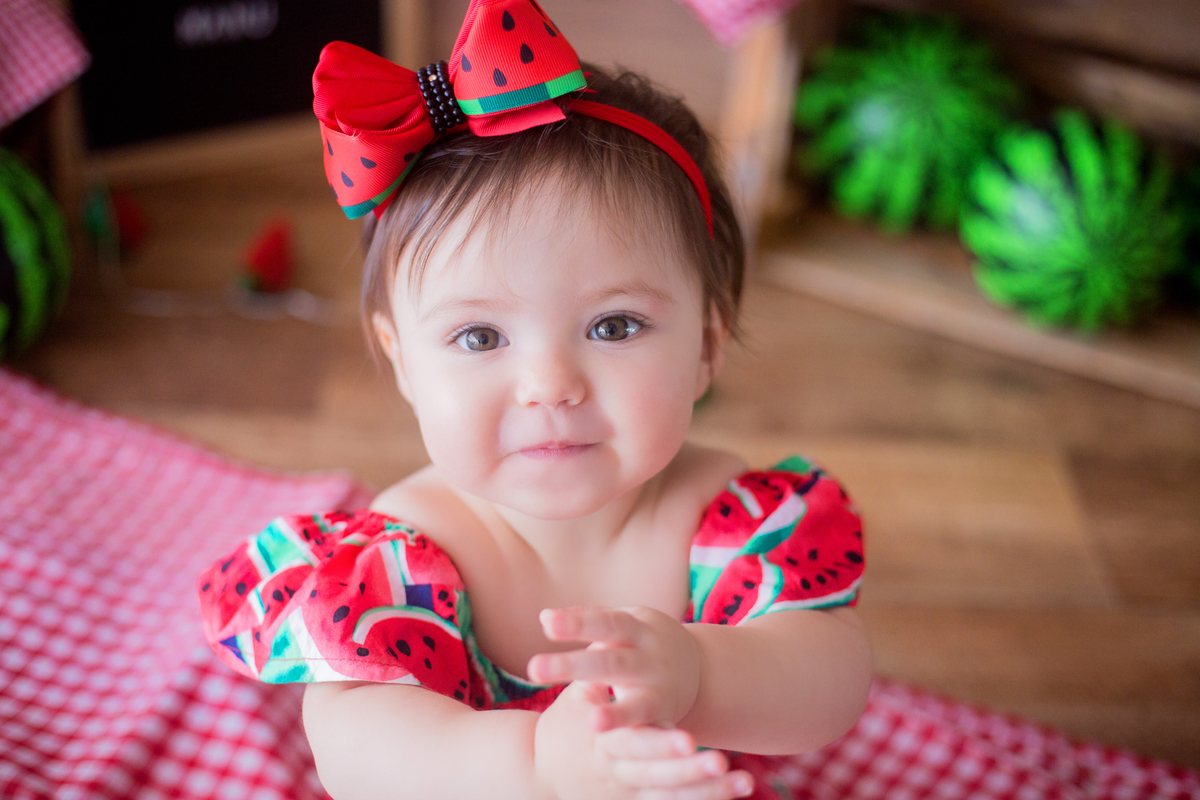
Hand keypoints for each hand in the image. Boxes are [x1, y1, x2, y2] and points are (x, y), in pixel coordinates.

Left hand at [528, 605, 701, 729]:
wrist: (699, 667)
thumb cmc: (642, 642)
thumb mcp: (623, 625)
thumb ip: (586, 621)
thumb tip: (544, 617)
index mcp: (635, 627)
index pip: (602, 622)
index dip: (576, 623)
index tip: (547, 624)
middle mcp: (648, 656)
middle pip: (610, 661)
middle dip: (574, 665)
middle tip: (533, 669)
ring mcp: (660, 688)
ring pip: (636, 702)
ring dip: (617, 713)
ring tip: (593, 721)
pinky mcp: (666, 717)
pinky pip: (650, 730)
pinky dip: (637, 739)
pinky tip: (616, 748)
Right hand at [534, 681, 754, 799]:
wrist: (542, 770)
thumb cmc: (565, 724)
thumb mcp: (574, 700)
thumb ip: (594, 674)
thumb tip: (607, 640)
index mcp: (600, 743)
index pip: (632, 744)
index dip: (660, 744)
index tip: (691, 741)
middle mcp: (616, 771)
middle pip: (656, 775)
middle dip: (689, 772)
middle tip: (722, 763)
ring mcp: (627, 792)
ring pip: (671, 795)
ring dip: (707, 790)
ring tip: (744, 782)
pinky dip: (703, 798)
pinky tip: (737, 791)